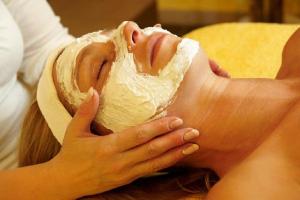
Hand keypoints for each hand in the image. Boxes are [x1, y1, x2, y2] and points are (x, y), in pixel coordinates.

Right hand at [49, 88, 198, 198]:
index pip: (138, 136)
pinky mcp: (127, 179)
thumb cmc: (71, 154)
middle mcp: (119, 161)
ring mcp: (125, 173)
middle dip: (174, 140)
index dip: (158, 128)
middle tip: (194, 131)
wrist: (66, 182)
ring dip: (175, 154)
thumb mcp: (73, 131)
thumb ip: (85, 111)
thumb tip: (92, 90)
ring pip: (155, 163)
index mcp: (107, 147)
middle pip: (152, 150)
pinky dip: (166, 163)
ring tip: (193, 145)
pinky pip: (151, 171)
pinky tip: (178, 156)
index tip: (176, 120)